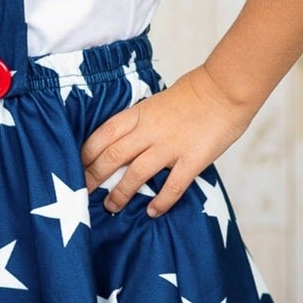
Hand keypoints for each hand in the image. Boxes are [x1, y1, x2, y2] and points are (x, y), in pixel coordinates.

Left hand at [82, 65, 255, 216]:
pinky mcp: (192, 160)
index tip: (76, 168)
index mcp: (139, 114)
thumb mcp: (157, 102)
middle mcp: (150, 131)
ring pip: (136, 174)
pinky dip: (161, 202)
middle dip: (94, 177)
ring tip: (111, 207)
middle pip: (112, 156)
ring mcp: (171, 146)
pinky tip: (152, 212)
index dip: (86, 154)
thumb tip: (124, 140)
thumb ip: (140, 121)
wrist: (226, 90)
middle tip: (82, 194)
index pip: (103, 134)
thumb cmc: (194, 94)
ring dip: (120, 193)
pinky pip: (172, 186)